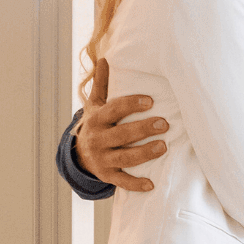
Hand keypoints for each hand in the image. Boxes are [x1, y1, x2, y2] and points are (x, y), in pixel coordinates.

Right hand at [77, 60, 172, 191]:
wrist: (79, 154)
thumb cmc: (96, 124)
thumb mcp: (95, 104)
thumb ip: (102, 83)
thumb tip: (104, 58)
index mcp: (97, 119)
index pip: (114, 110)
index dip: (131, 104)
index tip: (150, 100)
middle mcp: (98, 139)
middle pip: (122, 134)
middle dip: (143, 129)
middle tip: (164, 124)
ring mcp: (102, 159)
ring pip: (124, 158)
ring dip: (144, 153)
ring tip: (163, 147)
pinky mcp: (107, 175)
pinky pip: (122, 181)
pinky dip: (136, 184)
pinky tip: (151, 184)